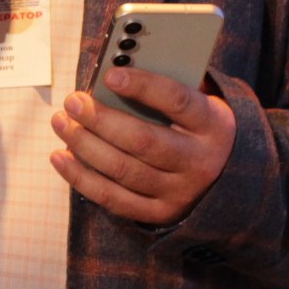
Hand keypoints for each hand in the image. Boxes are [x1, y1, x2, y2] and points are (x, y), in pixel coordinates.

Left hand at [49, 65, 235, 227]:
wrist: (228, 177)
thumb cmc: (196, 127)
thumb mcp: (197, 103)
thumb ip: (164, 90)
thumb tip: (112, 75)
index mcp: (212, 124)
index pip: (177, 101)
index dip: (142, 86)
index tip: (109, 75)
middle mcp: (199, 161)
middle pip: (143, 141)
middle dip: (101, 120)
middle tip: (73, 102)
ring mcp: (180, 192)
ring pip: (123, 170)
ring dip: (84, 145)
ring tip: (61, 123)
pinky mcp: (160, 214)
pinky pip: (114, 199)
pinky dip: (81, 178)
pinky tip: (60, 157)